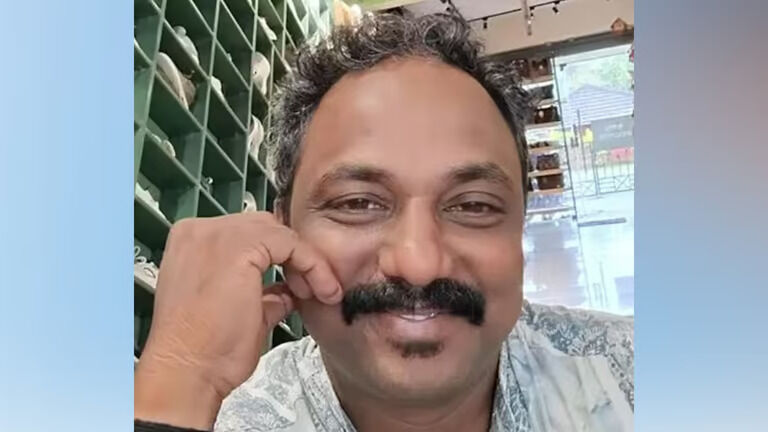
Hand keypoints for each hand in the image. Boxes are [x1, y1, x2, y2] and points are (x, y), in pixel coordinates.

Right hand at [134, 212, 341, 429]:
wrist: (187, 371)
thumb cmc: (204, 352)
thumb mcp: (237, 313)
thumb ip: (263, 296)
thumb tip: (285, 295)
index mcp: (193, 243)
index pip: (251, 235)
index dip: (282, 258)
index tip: (301, 289)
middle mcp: (200, 231)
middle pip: (265, 227)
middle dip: (293, 256)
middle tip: (311, 289)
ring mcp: (216, 235)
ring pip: (280, 232)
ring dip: (305, 260)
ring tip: (316, 292)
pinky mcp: (239, 247)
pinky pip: (290, 242)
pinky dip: (310, 263)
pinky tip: (317, 288)